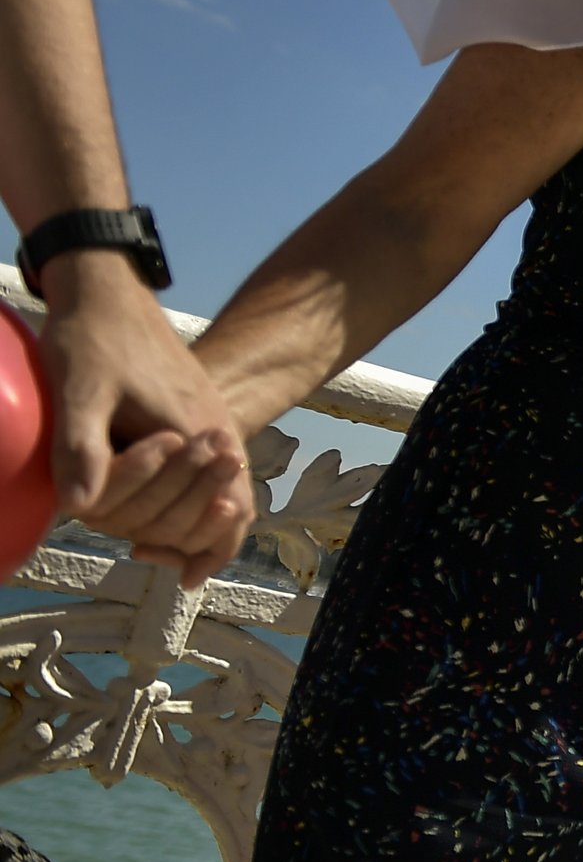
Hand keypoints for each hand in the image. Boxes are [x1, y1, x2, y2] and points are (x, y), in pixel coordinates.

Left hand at [36, 260, 250, 586]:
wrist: (107, 292)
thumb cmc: (95, 337)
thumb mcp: (80, 389)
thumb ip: (82, 448)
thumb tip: (79, 509)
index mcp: (200, 430)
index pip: (224, 509)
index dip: (202, 548)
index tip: (169, 569)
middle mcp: (217, 431)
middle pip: (216, 510)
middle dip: (180, 535)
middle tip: (146, 555)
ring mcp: (209, 425)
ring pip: (216, 496)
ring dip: (184, 524)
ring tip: (152, 548)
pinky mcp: (192, 419)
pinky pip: (204, 476)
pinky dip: (188, 503)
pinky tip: (158, 515)